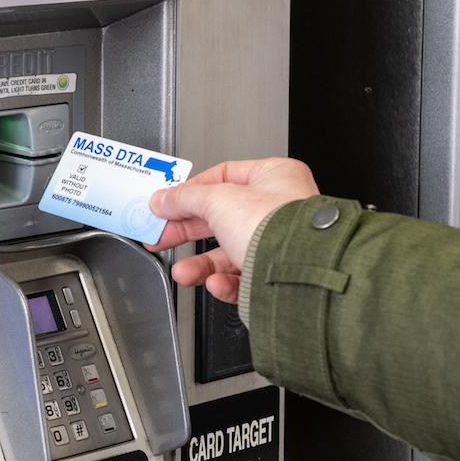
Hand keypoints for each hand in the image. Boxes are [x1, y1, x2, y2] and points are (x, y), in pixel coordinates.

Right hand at [144, 158, 319, 303]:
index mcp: (274, 177)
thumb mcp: (218, 200)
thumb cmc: (277, 227)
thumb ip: (184, 198)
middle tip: (160, 237)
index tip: (166, 204)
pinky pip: (240, 277)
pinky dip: (223, 282)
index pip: (221, 177)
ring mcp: (276, 243)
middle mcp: (278, 209)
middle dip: (186, 232)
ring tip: (183, 272)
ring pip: (226, 253)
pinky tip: (216, 282)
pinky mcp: (273, 274)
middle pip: (218, 218)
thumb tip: (162, 199)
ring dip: (200, 265)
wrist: (299, 274)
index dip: (189, 191)